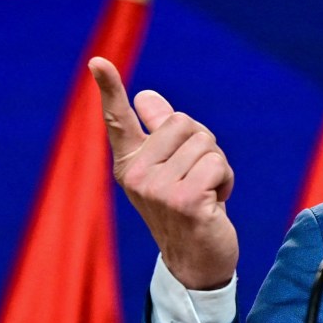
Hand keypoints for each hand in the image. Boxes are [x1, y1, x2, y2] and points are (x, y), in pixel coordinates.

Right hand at [93, 57, 238, 290]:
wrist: (196, 261)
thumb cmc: (186, 207)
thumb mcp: (169, 168)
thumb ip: (158, 132)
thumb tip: (145, 95)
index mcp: (129, 163)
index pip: (118, 120)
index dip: (108, 88)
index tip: (97, 60)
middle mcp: (135, 175)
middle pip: (184, 122)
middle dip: (203, 145)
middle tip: (197, 178)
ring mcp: (157, 190)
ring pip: (205, 143)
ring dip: (217, 165)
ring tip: (205, 193)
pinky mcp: (184, 201)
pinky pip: (217, 164)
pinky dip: (226, 180)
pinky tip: (214, 204)